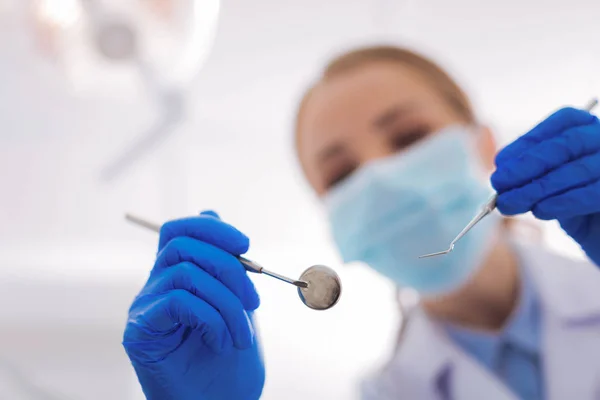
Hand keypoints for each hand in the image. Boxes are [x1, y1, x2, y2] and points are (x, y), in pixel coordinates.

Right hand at [123, 211, 264, 399]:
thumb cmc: (230, 358)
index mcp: (179, 274)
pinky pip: (179, 301)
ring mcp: (145, 307)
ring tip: (241, 334)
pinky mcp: (139, 331)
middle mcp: (157, 285)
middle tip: (253, 302)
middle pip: (183, 245)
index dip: (212, 228)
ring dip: (227, 303)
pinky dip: (211, 319)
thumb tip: (211, 212)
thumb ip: (224, 262)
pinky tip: (220, 342)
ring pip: (186, 273)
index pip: (180, 230)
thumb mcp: (236, 302)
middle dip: (229, 268)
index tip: (245, 244)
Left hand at [491, 107, 599, 264]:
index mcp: (595, 130)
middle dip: (528, 164)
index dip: (528, 141)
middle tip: (499, 183)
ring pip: (578, 169)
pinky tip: (540, 211)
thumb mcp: (553, 187)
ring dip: (537, 188)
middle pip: (568, 144)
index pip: (563, 122)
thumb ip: (532, 175)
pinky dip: (562, 201)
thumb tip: (501, 172)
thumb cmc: (581, 210)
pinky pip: (594, 192)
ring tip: (509, 203)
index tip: (500, 163)